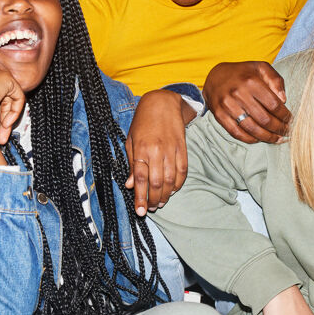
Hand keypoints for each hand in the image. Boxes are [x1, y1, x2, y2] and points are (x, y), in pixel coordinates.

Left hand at [124, 89, 189, 214]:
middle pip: (156, 183)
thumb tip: (130, 185)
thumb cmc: (142, 122)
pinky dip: (178, 184)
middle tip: (150, 209)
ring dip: (165, 195)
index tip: (140, 211)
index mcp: (141, 149)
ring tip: (160, 203)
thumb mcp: (131, 141)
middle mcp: (157, 151)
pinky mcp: (183, 148)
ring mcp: (172, 150)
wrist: (162, 103)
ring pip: (170, 180)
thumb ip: (132, 164)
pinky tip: (172, 190)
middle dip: (153, 200)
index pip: (140, 179)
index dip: (140, 197)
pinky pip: (182, 171)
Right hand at [203, 60, 289, 143]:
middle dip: (278, 128)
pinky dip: (250, 139)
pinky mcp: (219, 115)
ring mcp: (227, 105)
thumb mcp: (261, 68)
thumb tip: (283, 100)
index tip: (290, 120)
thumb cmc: (243, 73)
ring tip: (276, 139)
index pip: (273, 104)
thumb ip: (275, 80)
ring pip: (252, 128)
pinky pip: (236, 132)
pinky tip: (259, 139)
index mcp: (251, 81)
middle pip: (264, 119)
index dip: (284, 115)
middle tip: (286, 131)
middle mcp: (238, 93)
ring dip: (267, 137)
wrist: (215, 76)